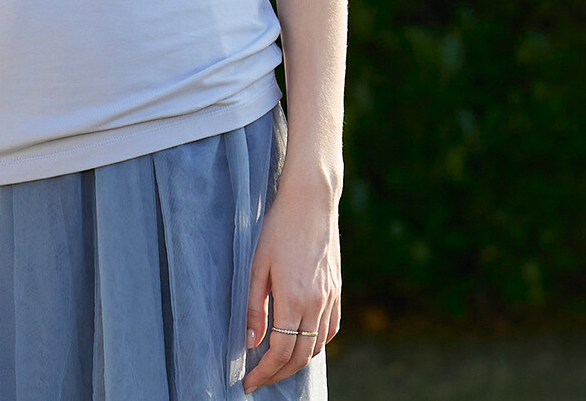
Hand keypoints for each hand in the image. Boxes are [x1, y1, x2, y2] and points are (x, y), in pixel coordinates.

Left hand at [241, 177, 340, 393]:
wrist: (311, 202)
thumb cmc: (278, 229)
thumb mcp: (257, 264)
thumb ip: (253, 306)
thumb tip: (250, 342)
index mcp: (293, 299)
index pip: (280, 352)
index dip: (264, 372)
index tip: (248, 382)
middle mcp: (316, 304)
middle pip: (300, 356)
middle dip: (278, 374)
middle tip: (259, 380)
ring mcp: (330, 298)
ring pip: (317, 347)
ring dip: (297, 362)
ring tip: (277, 365)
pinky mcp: (336, 291)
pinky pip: (330, 330)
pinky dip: (316, 345)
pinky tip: (303, 343)